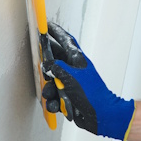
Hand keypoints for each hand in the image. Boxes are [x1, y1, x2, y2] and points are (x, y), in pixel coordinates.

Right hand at [41, 22, 134, 140]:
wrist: (100, 114)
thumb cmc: (91, 93)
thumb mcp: (71, 76)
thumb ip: (56, 67)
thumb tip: (46, 64)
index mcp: (77, 59)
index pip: (65, 40)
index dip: (55, 32)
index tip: (46, 25)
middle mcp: (73, 69)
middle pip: (53, 61)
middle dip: (45, 67)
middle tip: (40, 68)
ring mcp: (70, 83)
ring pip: (51, 81)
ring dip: (48, 89)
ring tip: (52, 94)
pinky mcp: (67, 96)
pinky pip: (54, 97)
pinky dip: (53, 102)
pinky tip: (56, 105)